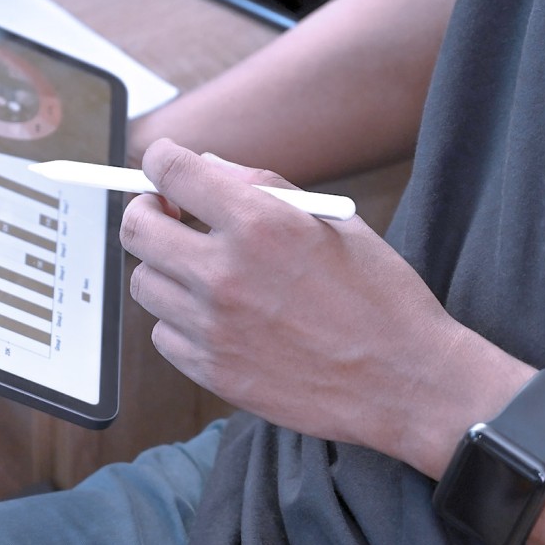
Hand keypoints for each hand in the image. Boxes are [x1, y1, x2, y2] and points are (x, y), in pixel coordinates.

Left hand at [120, 138, 483, 460]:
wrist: (408, 383)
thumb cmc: (380, 296)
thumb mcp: (335, 220)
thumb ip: (262, 185)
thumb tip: (205, 164)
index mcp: (259, 224)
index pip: (170, 172)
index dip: (160, 161)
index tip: (164, 167)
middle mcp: (225, 274)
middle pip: (137, 229)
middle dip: (148, 211)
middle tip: (170, 215)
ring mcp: (213, 328)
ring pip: (145, 283)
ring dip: (165, 269)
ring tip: (204, 271)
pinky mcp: (212, 372)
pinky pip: (163, 334)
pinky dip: (180, 320)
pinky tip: (217, 316)